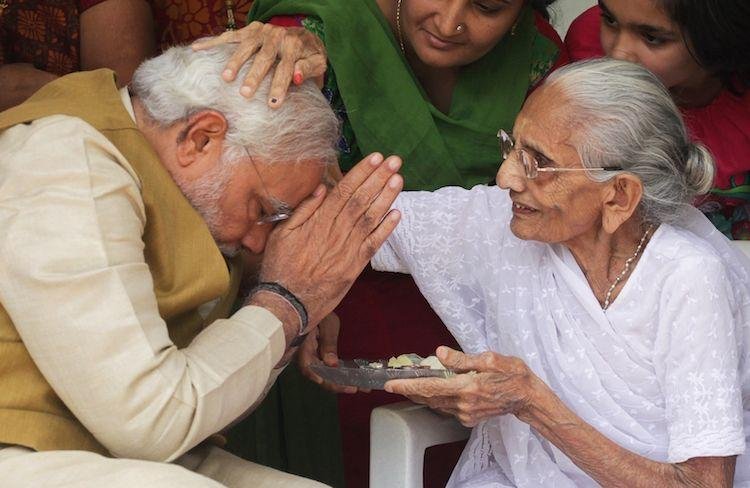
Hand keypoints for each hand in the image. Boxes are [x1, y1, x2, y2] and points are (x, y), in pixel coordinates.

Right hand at [192, 21, 326, 106]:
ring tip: (226, 78)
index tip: (272, 104)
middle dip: (254, 76)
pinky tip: (197, 49)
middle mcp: (277, 36)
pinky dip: (213, 42)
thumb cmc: (309, 55)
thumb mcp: (318, 63)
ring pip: (246, 47)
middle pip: (264, 58)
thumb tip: (295, 77)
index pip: (285, 68)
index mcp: (294, 45)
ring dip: (235, 62)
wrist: (304, 35)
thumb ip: (308, 70)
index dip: (279, 86)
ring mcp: (261, 32)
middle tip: (246, 94)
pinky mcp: (249, 30)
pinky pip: (230, 36)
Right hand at [259, 152, 402, 328]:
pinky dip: (386, 228)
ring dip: (386, 197)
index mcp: (319, 220)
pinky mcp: (355, 265)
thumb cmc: (280, 266)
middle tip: (394, 161)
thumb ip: (303, 210)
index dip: (361, 173)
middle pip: (362, 199)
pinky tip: (397, 213)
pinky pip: (374, 244)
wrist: (288, 302)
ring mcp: (348, 248)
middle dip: (379, 178)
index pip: (344, 190)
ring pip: (371, 218)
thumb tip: (321, 188)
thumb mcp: (282, 234)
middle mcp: (337, 231)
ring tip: (398, 179)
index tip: (375, 158)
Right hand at [298, 313, 361, 393]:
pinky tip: (353, 378)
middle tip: (355, 389)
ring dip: (340, 381)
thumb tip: (332, 365)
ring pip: (323, 373)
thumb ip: (328, 343)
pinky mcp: (317, 355)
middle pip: (317, 374)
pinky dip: (339, 374)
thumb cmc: (320, 310)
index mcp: (303, 345)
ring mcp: (310, 356)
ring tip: (361, 387)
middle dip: (335, 384)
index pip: (307, 366)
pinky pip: (326, 368)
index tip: (332, 384)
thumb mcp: (327, 322)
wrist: (314, 303)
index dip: (318, 377)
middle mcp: (304, 354)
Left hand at [384, 346, 537, 426]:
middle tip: (394, 382)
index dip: (408, 386)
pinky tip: (434, 390)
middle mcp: (464, 404)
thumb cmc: (513, 375)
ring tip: (410, 384)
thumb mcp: (490, 359)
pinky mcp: (469, 418)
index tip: (391, 384)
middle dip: (410, 390)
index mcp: (468, 388)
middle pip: (429, 398)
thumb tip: (439, 354)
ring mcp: (466, 414)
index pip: (430, 387)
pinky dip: (437, 399)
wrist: (529, 397)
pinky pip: (446, 408)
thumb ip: (462, 359)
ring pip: (436, 404)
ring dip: (422, 395)